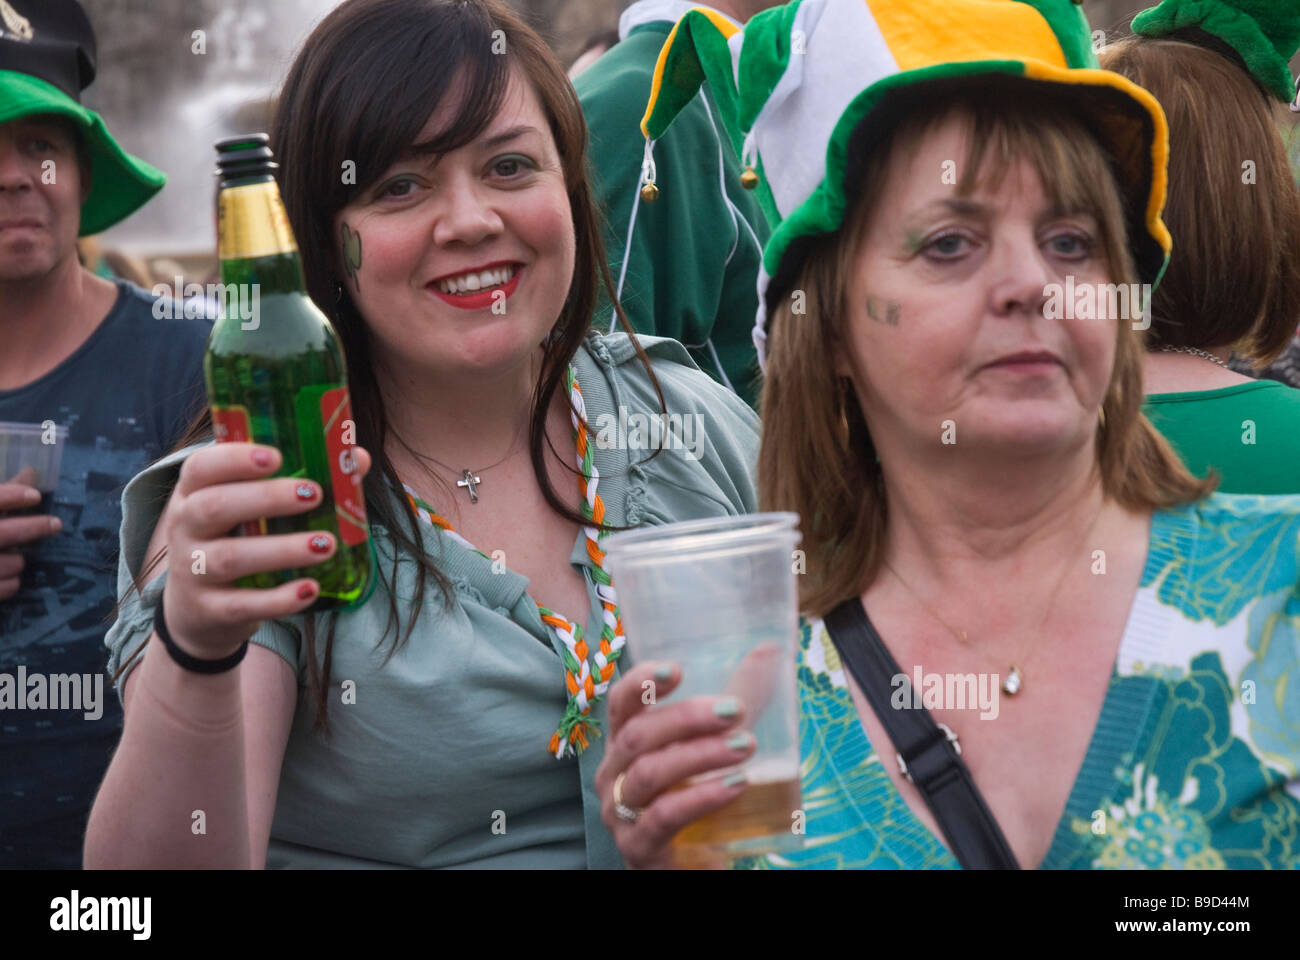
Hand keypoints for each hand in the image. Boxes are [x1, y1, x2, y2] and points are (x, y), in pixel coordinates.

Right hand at [0, 467, 60, 601]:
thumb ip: (1, 493)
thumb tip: (31, 472)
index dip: (10, 496)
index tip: (35, 495)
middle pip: (2, 533)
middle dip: (32, 528)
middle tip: (55, 524)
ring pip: (7, 563)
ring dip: (18, 560)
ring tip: (18, 558)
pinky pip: (2, 588)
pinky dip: (11, 583)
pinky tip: (12, 578)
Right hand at [161, 442, 371, 658]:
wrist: (197, 611)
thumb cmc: (234, 541)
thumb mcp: (249, 509)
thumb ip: (297, 479)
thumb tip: (357, 458)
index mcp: (193, 493)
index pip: (201, 467)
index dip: (235, 459)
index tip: (276, 456)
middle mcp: (184, 529)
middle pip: (214, 507)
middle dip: (266, 498)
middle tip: (314, 494)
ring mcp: (193, 571)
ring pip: (231, 558)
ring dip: (283, 550)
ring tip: (326, 544)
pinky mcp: (209, 610)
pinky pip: (242, 605)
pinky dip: (279, 599)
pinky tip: (311, 589)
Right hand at [596, 661, 758, 868]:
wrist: (696, 865)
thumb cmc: (701, 800)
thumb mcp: (716, 745)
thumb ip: (737, 701)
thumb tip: (768, 650)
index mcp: (625, 744)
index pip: (619, 703)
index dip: (641, 682)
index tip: (677, 668)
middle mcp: (614, 775)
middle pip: (637, 736)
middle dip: (686, 718)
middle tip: (735, 711)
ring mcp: (620, 814)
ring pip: (649, 774)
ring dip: (699, 755)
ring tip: (745, 747)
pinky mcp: (638, 848)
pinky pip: (664, 817)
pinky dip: (700, 797)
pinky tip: (734, 786)